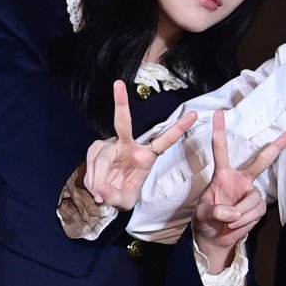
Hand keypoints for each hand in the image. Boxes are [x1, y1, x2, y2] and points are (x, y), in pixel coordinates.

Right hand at [84, 81, 196, 209]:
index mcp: (146, 156)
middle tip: (118, 84)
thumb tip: (101, 190)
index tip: (193, 114)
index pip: (164, 140)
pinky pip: (92, 163)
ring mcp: (111, 144)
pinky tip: (95, 187)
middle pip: (123, 122)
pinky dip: (91, 179)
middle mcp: (128, 144)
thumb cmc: (122, 194)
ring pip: (102, 156)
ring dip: (98, 178)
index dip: (178, 128)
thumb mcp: (124, 201)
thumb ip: (115, 197)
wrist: (106, 195)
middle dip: (121, 102)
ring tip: (100, 193)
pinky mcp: (96, 149)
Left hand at [193, 110, 285, 269]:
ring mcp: (251, 193)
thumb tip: (230, 212)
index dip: (220, 131)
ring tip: (228, 222)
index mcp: (222, 175)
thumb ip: (214, 211)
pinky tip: (236, 224)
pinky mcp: (258, 207)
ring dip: (240, 213)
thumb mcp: (202, 214)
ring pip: (254, 198)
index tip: (219, 112)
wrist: (214, 238)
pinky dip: (245, 220)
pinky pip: (256, 211)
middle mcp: (240, 180)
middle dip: (277, 146)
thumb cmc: (205, 220)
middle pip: (261, 161)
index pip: (221, 149)